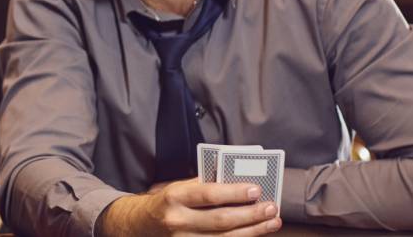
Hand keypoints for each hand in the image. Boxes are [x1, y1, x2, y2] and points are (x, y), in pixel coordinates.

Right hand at [99, 179, 281, 236]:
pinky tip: (255, 234)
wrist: (140, 225)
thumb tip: (238, 181)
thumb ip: (203, 186)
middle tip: (272, 207)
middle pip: (221, 220)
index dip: (234, 193)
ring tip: (272, 221)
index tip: (256, 189)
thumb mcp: (178, 188)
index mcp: (173, 197)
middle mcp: (177, 220)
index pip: (207, 195)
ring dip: (253, 230)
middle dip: (251, 214)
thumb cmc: (166, 202)